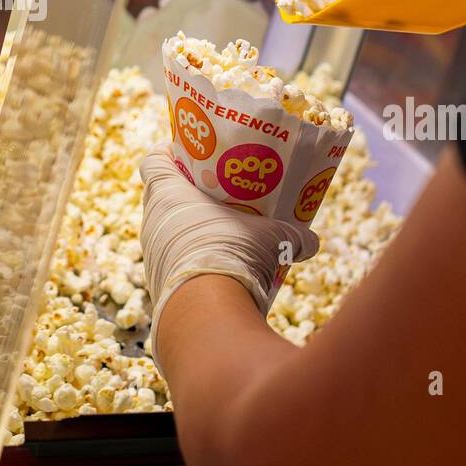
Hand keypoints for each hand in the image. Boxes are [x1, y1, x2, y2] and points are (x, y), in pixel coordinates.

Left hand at [139, 144, 317, 331]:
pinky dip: (192, 258)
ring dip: (189, 227)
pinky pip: (174, 262)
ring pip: (168, 231)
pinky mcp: (160, 286)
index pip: (154, 160)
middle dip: (187, 191)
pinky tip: (218, 263)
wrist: (206, 313)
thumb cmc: (233, 253)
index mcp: (168, 194)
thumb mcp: (273, 238)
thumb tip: (312, 243)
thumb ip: (294, 235)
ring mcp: (153, 257)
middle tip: (219, 189)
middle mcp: (152, 222)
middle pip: (161, 195)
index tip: (191, 152)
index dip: (169, 153)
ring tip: (223, 228)